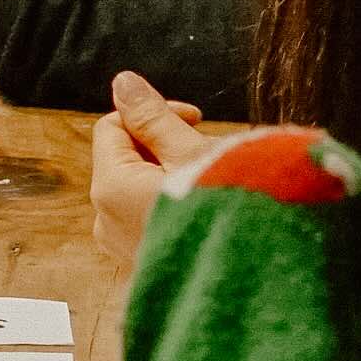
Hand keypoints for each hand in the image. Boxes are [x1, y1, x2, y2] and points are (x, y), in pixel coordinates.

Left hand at [90, 70, 213, 264]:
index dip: (151, 113)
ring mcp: (122, 246)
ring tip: (212, 182)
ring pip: (137, 187)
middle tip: (209, 151)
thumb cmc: (228, 213)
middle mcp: (105, 221)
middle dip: (163, 145)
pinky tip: (206, 209)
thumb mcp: (192, 153)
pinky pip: (147, 217)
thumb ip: (153, 118)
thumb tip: (122, 82)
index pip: (111, 127)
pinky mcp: (142, 262)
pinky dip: (172, 203)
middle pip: (124, 158)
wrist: (255, 278)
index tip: (196, 118)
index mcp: (110, 188)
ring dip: (170, 173)